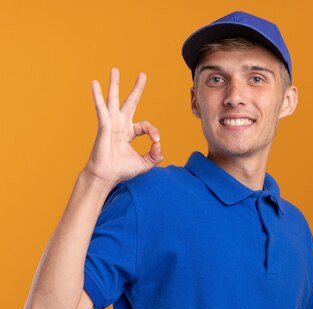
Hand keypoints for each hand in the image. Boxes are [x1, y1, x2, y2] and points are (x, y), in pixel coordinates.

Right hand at [83, 68, 162, 185]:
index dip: (154, 132)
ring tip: (115, 70)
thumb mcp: (145, 163)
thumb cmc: (122, 170)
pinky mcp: (104, 125)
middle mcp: (120, 125)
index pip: (146, 126)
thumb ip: (156, 155)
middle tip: (143, 75)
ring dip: (114, 84)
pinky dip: (97, 95)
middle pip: (130, 102)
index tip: (156, 142)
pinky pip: (101, 108)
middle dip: (136, 89)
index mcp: (129, 132)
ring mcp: (111, 123)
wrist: (106, 176)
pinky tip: (94, 83)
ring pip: (113, 100)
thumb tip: (159, 145)